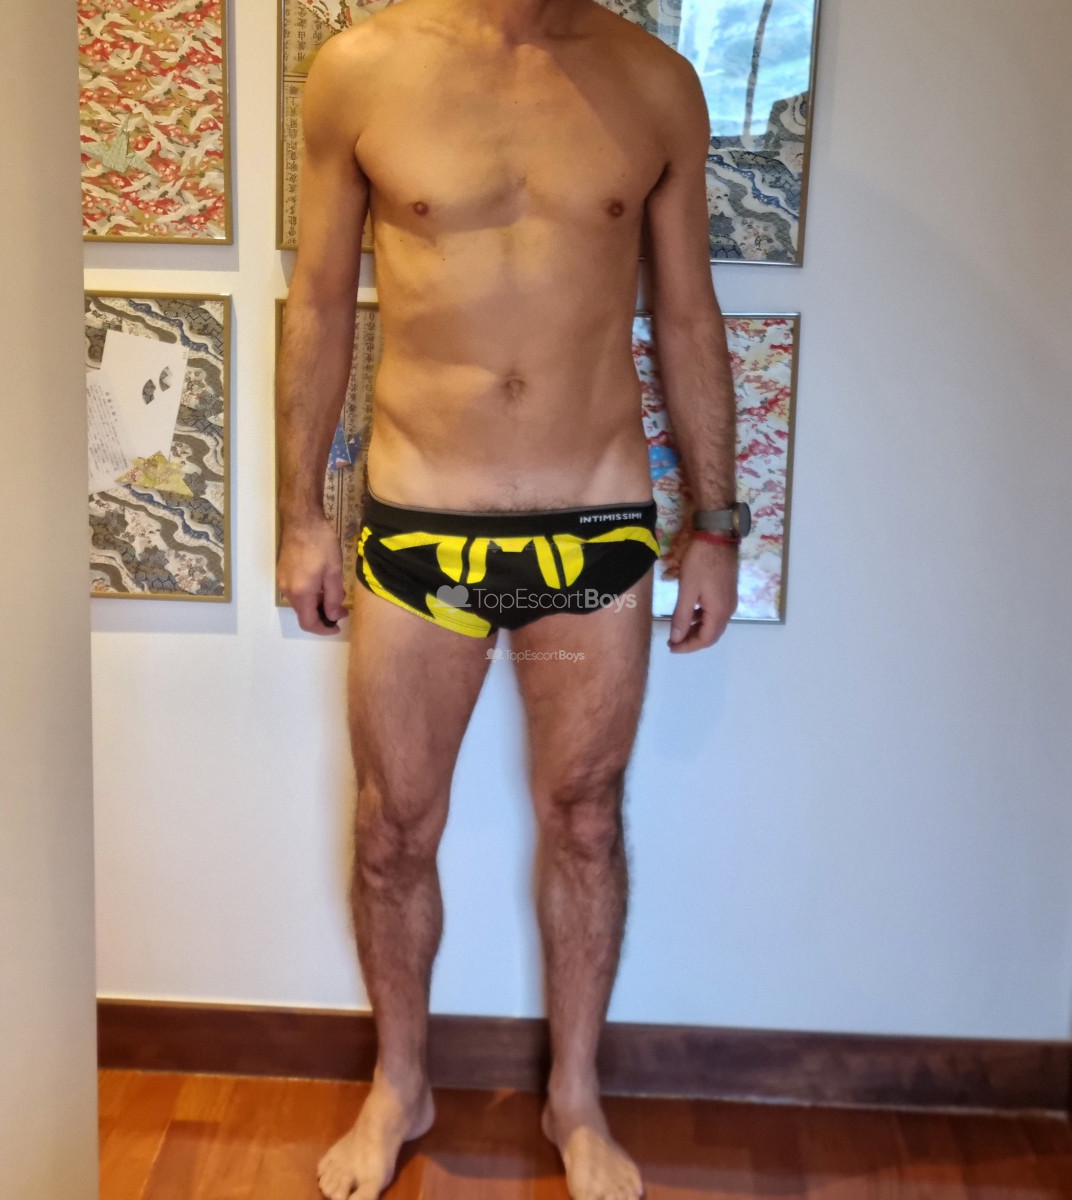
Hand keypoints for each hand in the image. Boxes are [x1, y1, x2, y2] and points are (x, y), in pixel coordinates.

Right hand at [277, 515, 347, 635]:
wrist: (302, 520)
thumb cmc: (321, 544)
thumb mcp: (334, 572)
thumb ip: (333, 598)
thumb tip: (333, 616)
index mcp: (301, 593)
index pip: (308, 623)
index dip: (323, 629)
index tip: (337, 626)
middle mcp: (288, 590)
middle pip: (304, 614)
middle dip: (323, 616)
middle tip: (341, 609)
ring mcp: (283, 581)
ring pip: (301, 603)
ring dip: (317, 604)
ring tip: (335, 594)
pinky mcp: (283, 572)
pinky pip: (297, 591)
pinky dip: (310, 594)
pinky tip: (323, 584)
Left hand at [668, 537, 738, 652]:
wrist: (717, 536)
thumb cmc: (700, 562)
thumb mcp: (687, 590)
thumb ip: (682, 617)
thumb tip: (676, 638)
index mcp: (719, 612)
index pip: (705, 640)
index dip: (687, 647)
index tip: (670, 647)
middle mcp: (729, 610)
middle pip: (711, 635)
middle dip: (692, 641)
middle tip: (673, 642)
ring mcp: (730, 601)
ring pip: (713, 624)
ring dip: (696, 630)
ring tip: (678, 630)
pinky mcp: (727, 592)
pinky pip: (715, 613)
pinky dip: (702, 618)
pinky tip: (690, 613)